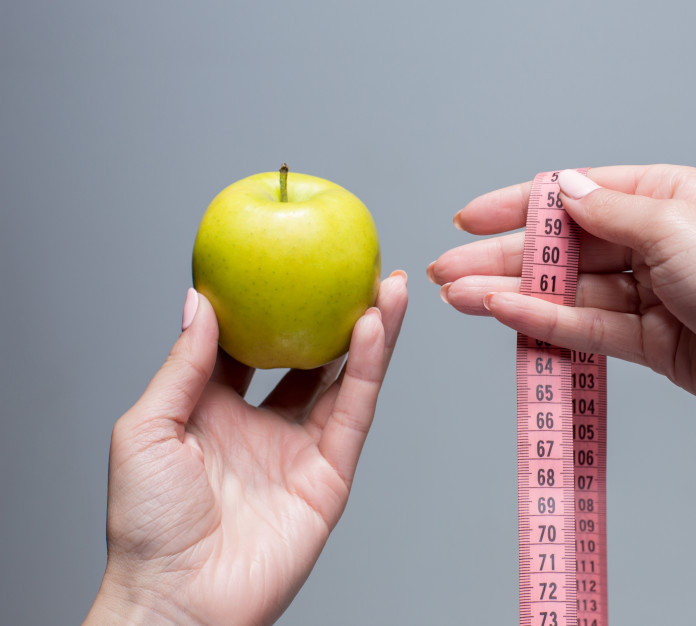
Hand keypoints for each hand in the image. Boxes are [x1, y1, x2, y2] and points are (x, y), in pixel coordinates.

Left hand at [85, 271, 407, 625]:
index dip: (273, 306)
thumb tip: (200, 302)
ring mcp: (300, 449)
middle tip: (360, 269)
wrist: (178, 599)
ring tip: (391, 287)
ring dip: (370, 333)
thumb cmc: (146, 525)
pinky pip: (352, 412)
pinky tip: (375, 329)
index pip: (253, 346)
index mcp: (215, 411)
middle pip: (310, 356)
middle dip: (336, 313)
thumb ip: (182, 365)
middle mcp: (263, 426)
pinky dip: (368, 369)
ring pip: (344, 379)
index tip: (289, 263)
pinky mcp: (330, 474)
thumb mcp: (145, 428)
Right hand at [429, 167, 695, 624]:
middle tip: (448, 269)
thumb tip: (562, 188)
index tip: (468, 218)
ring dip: (513, 292)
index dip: (518, 205)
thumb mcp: (674, 225)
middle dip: (503, 256)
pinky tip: (504, 315)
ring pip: (568, 289)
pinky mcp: (650, 339)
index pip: (577, 193)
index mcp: (668, 195)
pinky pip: (587, 325)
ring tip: (458, 298)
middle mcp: (656, 240)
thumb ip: (607, 210)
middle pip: (565, 246)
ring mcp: (651, 292)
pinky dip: (547, 321)